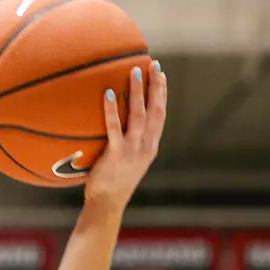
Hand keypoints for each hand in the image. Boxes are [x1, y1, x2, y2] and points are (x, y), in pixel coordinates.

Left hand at [83, 61, 166, 211]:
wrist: (107, 205)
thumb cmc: (113, 181)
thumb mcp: (128, 159)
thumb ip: (129, 141)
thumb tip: (119, 120)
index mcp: (150, 146)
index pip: (160, 114)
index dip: (162, 93)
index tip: (161, 73)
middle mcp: (145, 146)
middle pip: (155, 111)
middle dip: (156, 86)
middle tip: (153, 64)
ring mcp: (132, 151)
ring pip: (138, 116)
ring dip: (138, 92)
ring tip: (134, 71)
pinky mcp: (116, 155)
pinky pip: (114, 128)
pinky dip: (113, 110)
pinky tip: (110, 94)